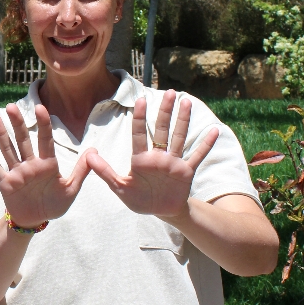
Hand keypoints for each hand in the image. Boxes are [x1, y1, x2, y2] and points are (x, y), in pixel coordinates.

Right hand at [0, 103, 92, 228]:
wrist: (35, 221)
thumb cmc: (54, 205)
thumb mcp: (71, 189)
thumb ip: (81, 171)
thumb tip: (94, 149)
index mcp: (47, 164)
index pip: (45, 140)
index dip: (43, 124)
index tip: (40, 108)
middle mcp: (30, 164)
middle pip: (23, 140)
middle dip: (18, 124)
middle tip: (11, 106)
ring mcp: (16, 172)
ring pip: (8, 150)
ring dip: (1, 135)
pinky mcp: (5, 182)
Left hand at [85, 90, 217, 218]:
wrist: (161, 211)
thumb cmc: (139, 199)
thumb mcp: (120, 188)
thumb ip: (105, 172)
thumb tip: (89, 156)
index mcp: (141, 159)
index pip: (139, 134)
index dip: (140, 118)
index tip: (141, 100)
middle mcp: (158, 156)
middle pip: (162, 130)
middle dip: (165, 112)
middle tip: (169, 92)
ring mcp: (174, 162)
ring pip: (179, 137)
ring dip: (183, 121)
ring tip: (186, 102)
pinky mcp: (186, 171)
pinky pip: (197, 156)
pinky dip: (206, 144)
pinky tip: (214, 131)